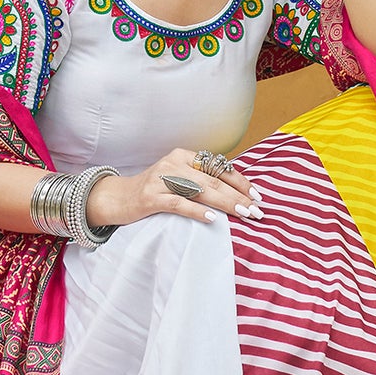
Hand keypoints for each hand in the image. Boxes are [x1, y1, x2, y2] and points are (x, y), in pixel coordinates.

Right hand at [87, 149, 262, 229]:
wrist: (117, 198)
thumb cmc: (153, 191)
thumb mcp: (177, 178)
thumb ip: (200, 180)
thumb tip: (236, 193)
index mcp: (183, 156)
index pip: (218, 166)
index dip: (240, 181)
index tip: (258, 195)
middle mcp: (174, 163)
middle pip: (213, 179)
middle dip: (238, 196)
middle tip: (257, 210)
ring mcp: (162, 179)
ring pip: (201, 190)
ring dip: (226, 203)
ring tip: (244, 214)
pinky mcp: (151, 197)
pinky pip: (179, 203)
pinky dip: (197, 210)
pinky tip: (212, 218)